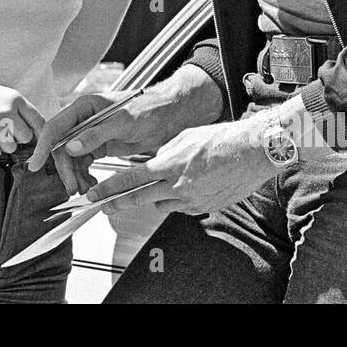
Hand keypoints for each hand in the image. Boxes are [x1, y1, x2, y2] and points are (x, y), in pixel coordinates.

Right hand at [0, 85, 44, 159]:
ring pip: (12, 148)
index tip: (35, 137)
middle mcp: (7, 112)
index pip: (38, 119)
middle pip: (26, 137)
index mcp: (14, 99)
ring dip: (2, 145)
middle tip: (2, 131)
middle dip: (17, 138)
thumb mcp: (0, 96)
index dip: (39, 131)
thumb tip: (40, 127)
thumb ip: (20, 108)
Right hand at [27, 89, 185, 195]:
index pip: (56, 126)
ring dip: (74, 175)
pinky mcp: (98, 145)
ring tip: (85, 189)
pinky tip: (91, 183)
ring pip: (71, 158)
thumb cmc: (149, 110)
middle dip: (65, 168)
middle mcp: (83, 118)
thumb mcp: (123, 122)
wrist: (169, 116)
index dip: (43, 145)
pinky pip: (83, 162)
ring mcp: (90, 133)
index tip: (36, 164)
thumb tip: (71, 147)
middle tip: (72, 188)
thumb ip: (96, 134)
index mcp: (84, 106)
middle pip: (61, 146)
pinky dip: (84, 175)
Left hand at [84, 120, 277, 215]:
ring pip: (160, 204)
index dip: (109, 189)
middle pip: (138, 198)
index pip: (130, 180)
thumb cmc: (221, 140)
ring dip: (156, 196)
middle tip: (102, 206)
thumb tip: (152, 163)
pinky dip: (178, 199)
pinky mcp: (203, 208)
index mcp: (169, 165)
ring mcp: (191, 200)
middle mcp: (177, 186)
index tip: (94, 195)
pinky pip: (181, 207)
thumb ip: (164, 154)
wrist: (252, 152)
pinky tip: (190, 185)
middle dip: (116, 203)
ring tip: (169, 181)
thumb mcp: (184, 138)